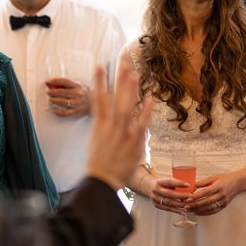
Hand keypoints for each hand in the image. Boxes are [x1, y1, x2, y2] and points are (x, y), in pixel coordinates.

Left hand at [46, 77, 90, 116]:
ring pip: (61, 102)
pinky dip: (57, 111)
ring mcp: (76, 103)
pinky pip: (64, 112)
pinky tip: (54, 109)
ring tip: (51, 99)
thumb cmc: (84, 93)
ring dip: (53, 100)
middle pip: (61, 92)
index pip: (64, 81)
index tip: (48, 81)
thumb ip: (66, 84)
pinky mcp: (76, 112)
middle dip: (52, 92)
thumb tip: (52, 84)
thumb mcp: (78, 85)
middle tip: (49, 92)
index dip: (54, 81)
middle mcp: (77, 94)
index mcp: (78, 86)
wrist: (95, 102)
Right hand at [87, 64, 151, 189]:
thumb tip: (105, 111)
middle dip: (119, 80)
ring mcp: (122, 134)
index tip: (99, 65)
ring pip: (126, 107)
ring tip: (134, 74)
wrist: (102, 182)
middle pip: (115, 98)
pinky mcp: (133, 142)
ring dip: (130, 91)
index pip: (98, 98)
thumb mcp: (95, 140)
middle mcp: (110, 126)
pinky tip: (150, 98)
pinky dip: (146, 111)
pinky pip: (141, 124)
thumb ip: (102, 125)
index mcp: (99, 125)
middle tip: (124, 63)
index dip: (99, 81)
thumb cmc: (99, 162)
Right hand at [148, 177, 193, 214]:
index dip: (179, 183)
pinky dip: (176, 210)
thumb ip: (175, 184)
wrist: (148, 187)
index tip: (188, 184)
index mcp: (159, 181)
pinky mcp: (156, 205)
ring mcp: (155, 198)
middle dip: (181, 196)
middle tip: (190, 196)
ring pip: (169, 203)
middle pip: (169, 194)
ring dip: (180, 205)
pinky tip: (183, 211)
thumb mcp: (166, 180)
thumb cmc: (162, 183)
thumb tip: (192, 187)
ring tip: (189, 205)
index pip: (169, 182)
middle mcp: (156, 190)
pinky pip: (168, 209)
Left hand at [187, 172, 245, 215]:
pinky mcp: (224, 206)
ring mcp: (223, 201)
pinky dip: (205, 213)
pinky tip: (197, 213)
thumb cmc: (225, 179)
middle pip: (206, 201)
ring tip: (190, 210)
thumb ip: (203, 182)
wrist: (237, 183)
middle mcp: (221, 195)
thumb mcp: (213, 177)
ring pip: (209, 208)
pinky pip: (213, 211)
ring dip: (198, 210)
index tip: (188, 198)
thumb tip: (192, 186)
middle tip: (186, 206)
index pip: (205, 192)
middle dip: (195, 205)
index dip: (196, 196)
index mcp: (218, 186)